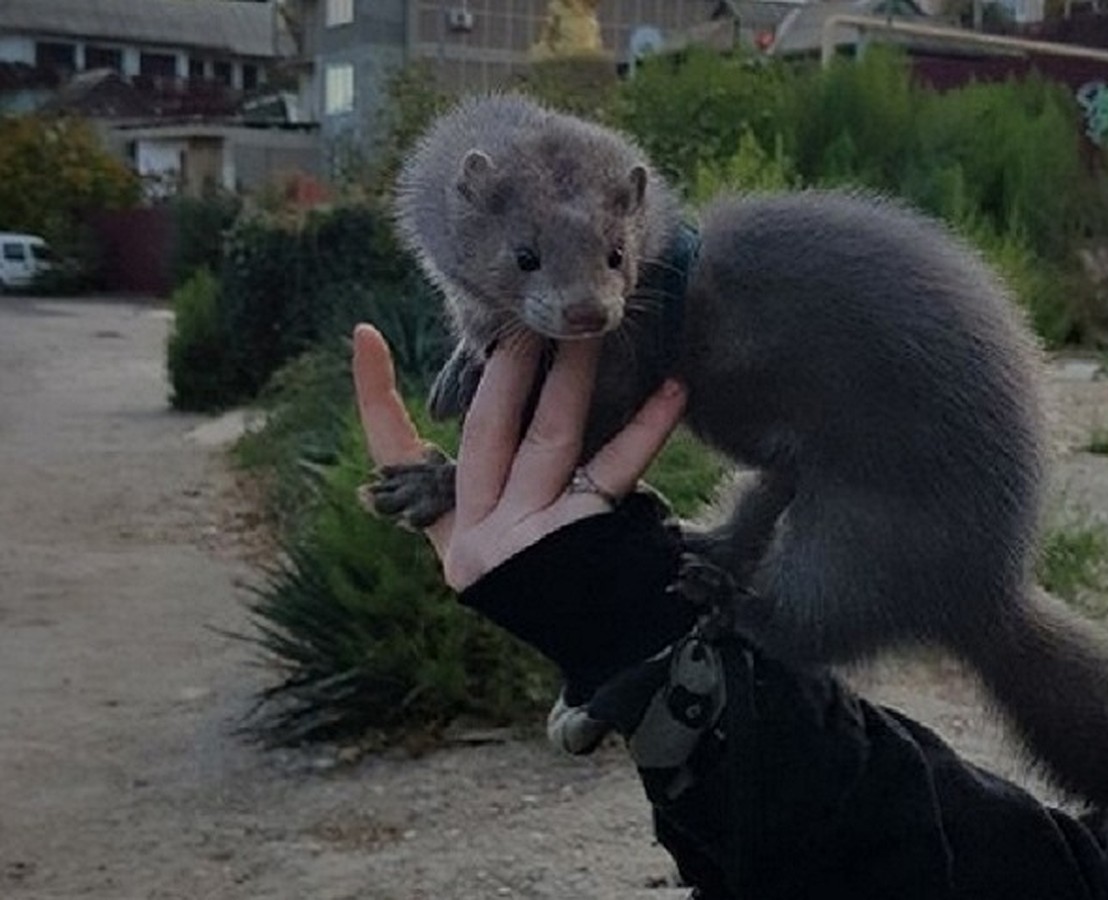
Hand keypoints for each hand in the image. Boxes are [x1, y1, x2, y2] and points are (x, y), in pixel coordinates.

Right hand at [352, 324, 686, 590]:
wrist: (609, 664)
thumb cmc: (558, 598)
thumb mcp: (509, 553)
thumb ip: (503, 493)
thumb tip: (527, 404)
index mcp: (451, 535)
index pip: (398, 457)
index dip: (377, 398)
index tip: (367, 339)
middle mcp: (479, 536)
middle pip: (487, 430)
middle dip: (508, 366)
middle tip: (528, 312)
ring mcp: (530, 537)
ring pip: (548, 438)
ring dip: (571, 378)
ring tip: (590, 330)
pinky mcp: (584, 539)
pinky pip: (617, 471)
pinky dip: (646, 428)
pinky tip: (672, 390)